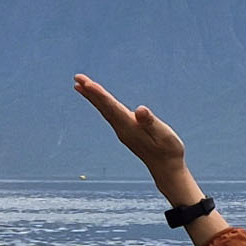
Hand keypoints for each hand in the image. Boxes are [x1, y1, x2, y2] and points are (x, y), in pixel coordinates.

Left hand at [75, 76, 214, 228]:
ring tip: (81, 85)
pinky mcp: (126, 130)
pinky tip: (99, 100)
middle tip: (77, 78)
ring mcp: (122, 130)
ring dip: (93, 97)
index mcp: (129, 127)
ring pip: (104, 110)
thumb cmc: (168, 150)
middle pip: (103, 107)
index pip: (111, 107)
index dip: (99, 95)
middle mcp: (122, 128)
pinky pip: (109, 113)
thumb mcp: (163, 134)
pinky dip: (102, 104)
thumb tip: (140, 110)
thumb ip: (150, 122)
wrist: (166, 168)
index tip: (87, 84)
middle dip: (90, 92)